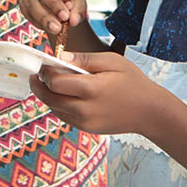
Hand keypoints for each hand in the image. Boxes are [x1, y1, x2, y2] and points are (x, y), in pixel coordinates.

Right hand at [19, 0, 87, 34]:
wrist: (59, 10)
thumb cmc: (71, 2)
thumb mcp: (79, 5)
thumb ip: (78, 11)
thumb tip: (73, 20)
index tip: (70, 6)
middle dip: (53, 3)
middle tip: (64, 18)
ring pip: (32, 0)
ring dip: (44, 17)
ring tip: (57, 29)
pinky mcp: (22, 0)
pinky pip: (27, 11)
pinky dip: (38, 21)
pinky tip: (48, 27)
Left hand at [31, 51, 165, 135]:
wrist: (150, 113)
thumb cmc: (133, 82)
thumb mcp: (112, 62)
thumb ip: (84, 59)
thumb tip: (60, 57)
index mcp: (91, 89)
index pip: (54, 82)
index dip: (44, 72)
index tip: (43, 64)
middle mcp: (84, 109)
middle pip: (49, 97)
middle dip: (39, 85)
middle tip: (35, 75)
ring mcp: (85, 122)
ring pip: (54, 108)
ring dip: (46, 95)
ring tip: (46, 83)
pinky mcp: (86, 129)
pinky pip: (63, 116)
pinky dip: (58, 105)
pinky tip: (61, 95)